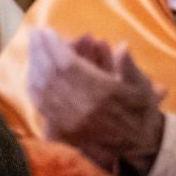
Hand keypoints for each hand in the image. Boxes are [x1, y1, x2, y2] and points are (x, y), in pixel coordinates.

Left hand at [27, 29, 166, 175]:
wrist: (138, 144)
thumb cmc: (140, 109)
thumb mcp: (142, 86)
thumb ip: (130, 66)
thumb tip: (122, 46)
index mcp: (101, 93)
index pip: (68, 65)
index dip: (54, 47)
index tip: (46, 31)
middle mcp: (82, 107)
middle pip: (51, 75)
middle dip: (40, 51)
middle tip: (34, 33)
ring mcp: (71, 120)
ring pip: (43, 90)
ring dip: (34, 66)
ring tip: (33, 48)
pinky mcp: (65, 130)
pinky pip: (42, 106)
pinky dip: (34, 86)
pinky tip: (32, 73)